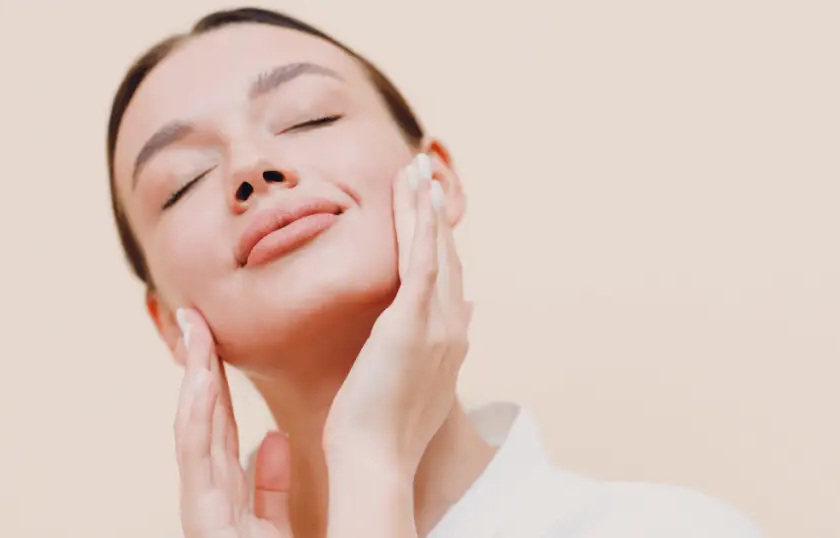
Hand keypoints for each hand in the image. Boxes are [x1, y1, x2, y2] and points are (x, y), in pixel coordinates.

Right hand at [173, 309, 293, 537]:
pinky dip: (196, 420)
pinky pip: (199, 465)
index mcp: (225, 500)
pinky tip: (200, 382)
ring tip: (194, 334)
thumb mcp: (276, 525)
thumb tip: (271, 437)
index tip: (211, 338)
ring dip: (191, 381)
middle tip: (192, 318)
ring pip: (192, 434)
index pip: (216, 429)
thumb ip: (268, 484)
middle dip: (194, 369)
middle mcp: (207, 503)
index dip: (210, 382)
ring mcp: (202, 514)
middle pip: (199, 423)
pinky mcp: (205, 525)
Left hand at [324, 153, 471, 474]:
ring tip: (418, 166)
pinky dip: (422, 222)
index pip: (448, 278)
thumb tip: (465, 313)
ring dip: (427, 204)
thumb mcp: (417, 383)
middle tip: (425, 171)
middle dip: (435, 211)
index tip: (429, 209)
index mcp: (450, 342)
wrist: (374, 460)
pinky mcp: (412, 322)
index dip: (440, 240)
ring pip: (436, 249)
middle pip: (447, 255)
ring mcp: (438, 323)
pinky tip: (419, 191)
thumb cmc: (381, 431)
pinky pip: (422, 259)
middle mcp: (453, 327)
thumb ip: (437, 348)